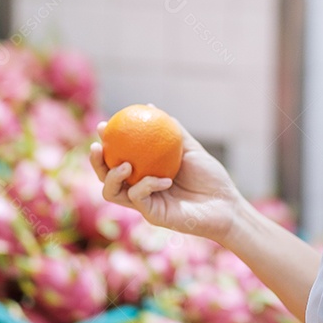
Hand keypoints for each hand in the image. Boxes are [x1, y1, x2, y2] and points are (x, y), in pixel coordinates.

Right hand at [89, 113, 247, 243]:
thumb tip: (151, 107)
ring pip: (112, 192)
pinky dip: (147, 185)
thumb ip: (172, 132)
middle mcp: (139, 189)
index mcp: (144, 173)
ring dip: (112, 177)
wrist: (227, 205)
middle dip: (96, 162)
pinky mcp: (152, 215)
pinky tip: (164, 179)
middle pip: (105, 177)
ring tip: (124, 165)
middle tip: (97, 146)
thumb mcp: (190, 149)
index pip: (117, 159)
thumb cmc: (211, 178)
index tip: (104, 126)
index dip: (105, 144)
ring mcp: (144, 204)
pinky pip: (138, 198)